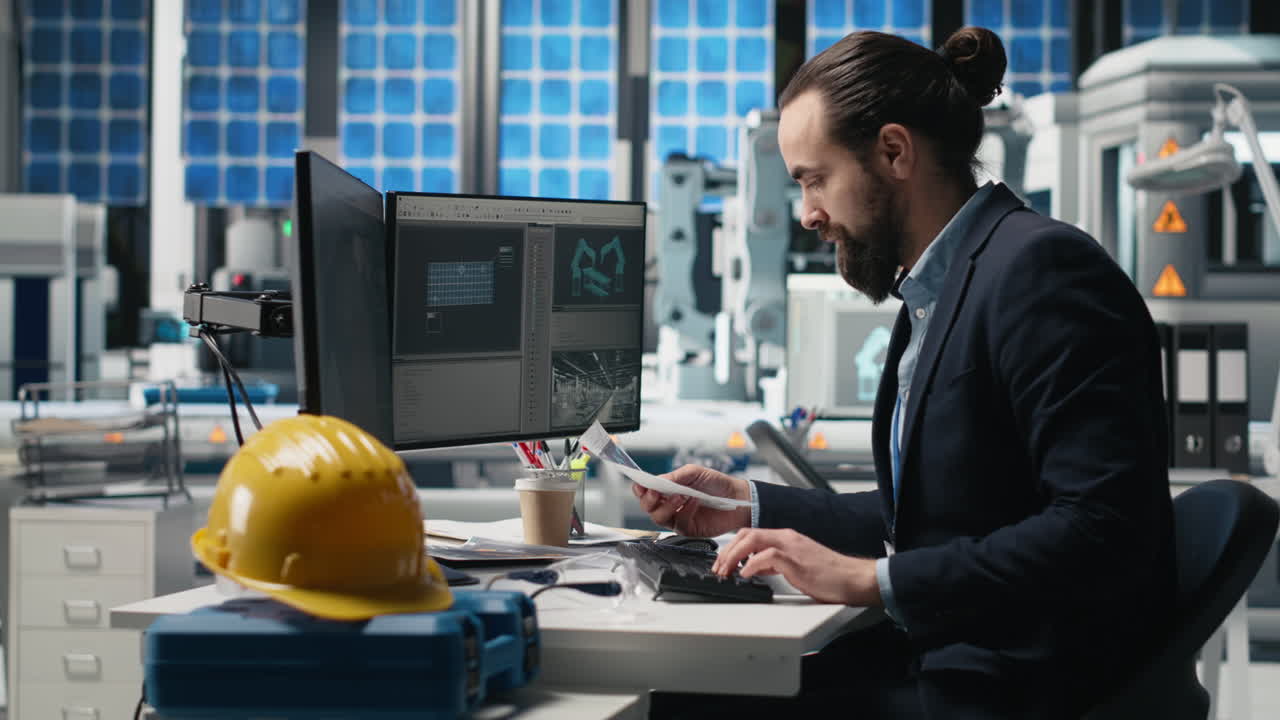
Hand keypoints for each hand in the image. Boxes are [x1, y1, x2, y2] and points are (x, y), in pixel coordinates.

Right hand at [631, 464, 750, 537]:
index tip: (640, 485)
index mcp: (667, 490)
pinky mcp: (688, 529)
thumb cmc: (716, 483)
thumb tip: (657, 481)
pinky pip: (678, 524)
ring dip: (667, 506)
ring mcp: (677, 518)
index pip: (646, 491)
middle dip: (648, 500)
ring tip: (681, 495)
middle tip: (656, 492)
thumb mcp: (694, 472)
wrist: (737, 497)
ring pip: (658, 518)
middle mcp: (669, 505)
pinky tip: (694, 502)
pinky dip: (684, 512)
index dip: (640, 489)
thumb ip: (675, 476)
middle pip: (647, 507)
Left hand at [712, 528, 881, 605]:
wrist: (852, 578)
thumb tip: (755, 568)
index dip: (731, 546)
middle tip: (718, 568)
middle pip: (747, 533)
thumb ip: (775, 563)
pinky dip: (752, 564)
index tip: (721, 562)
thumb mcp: (795, 567)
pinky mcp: (797, 561)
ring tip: (725, 571)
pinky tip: (745, 574)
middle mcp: (787, 538)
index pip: (750, 533)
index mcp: (786, 538)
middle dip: (727, 550)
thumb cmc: (828, 575)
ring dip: (733, 556)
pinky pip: (768, 556)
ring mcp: (792, 547)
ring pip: (753, 539)